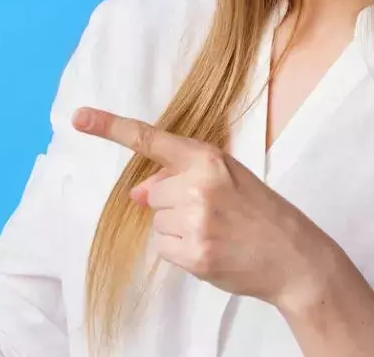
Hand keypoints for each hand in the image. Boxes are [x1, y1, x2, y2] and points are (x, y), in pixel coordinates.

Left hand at [71, 106, 336, 308]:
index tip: (79, 117)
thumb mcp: (226, 178)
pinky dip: (181, 253)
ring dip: (177, 230)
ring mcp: (196, 220)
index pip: (150, 139)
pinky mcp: (195, 253)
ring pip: (156, 223)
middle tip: (212, 213)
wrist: (294, 256)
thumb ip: (180, 177)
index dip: (110, 127)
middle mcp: (198, 184)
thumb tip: (135, 194)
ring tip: (215, 231)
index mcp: (207, 157)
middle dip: (171, 204)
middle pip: (150, 194)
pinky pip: (163, 249)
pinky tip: (211, 249)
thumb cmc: (258, 212)